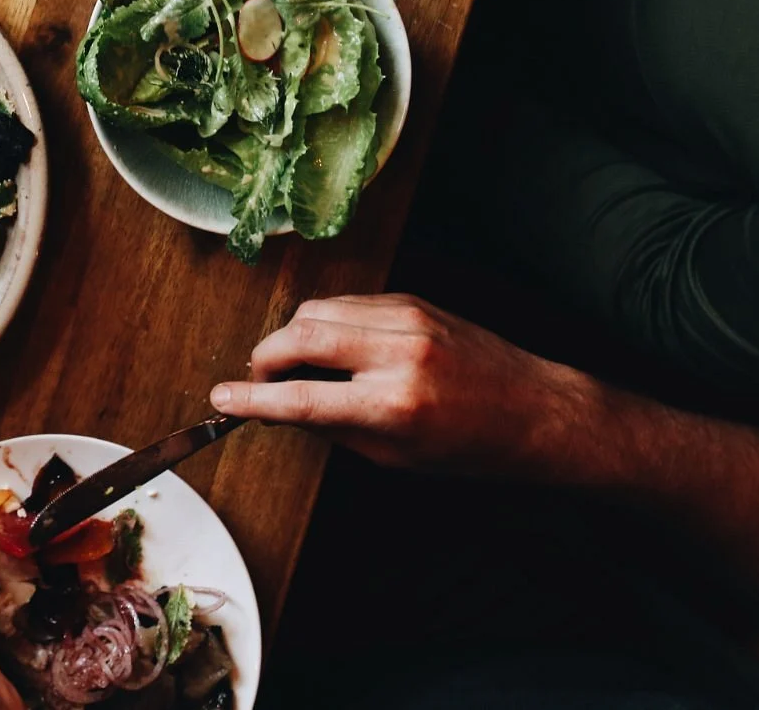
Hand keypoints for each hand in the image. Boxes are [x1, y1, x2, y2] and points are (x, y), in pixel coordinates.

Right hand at [209, 293, 599, 473]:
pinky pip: (347, 304)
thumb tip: (284, 408)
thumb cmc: (473, 446)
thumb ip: (335, 428)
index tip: (222, 400)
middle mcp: (397, 353)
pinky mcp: (412, 301)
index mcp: (394, 404)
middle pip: (299, 335)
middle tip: (258, 381)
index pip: (301, 398)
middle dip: (264, 357)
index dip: (252, 400)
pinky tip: (330, 348)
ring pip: (317, 311)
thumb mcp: (398, 457)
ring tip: (291, 364)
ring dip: (292, 336)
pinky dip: (326, 323)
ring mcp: (406, 319)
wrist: (536, 411)